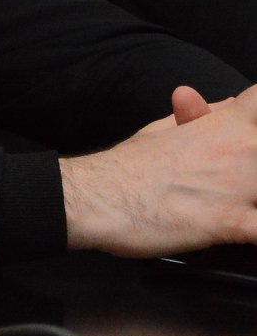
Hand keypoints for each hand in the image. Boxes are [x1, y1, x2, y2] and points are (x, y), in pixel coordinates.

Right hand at [60, 82, 256, 256]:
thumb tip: (224, 103)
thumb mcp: (162, 130)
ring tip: (242, 197)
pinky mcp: (230, 222)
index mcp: (228, 123)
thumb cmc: (126, 169)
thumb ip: (201, 117)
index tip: (256, 144)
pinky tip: (250, 232)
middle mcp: (242, 149)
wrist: (94, 197)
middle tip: (243, 178)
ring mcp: (239, 185)